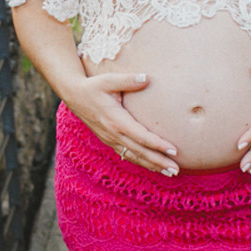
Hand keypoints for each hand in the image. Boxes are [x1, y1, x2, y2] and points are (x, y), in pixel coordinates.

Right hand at [63, 72, 179, 175]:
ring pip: (134, 157)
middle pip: (140, 152)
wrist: (74, 95)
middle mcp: (114, 134)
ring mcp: (110, 139)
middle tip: (176, 170)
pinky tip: (153, 166)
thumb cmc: (93, 86)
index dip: (158, 145)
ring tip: (170, 173)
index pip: (141, 136)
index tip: (173, 150)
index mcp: (116, 121)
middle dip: (159, 162)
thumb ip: (128, 80)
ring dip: (152, 165)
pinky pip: (127, 154)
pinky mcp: (109, 140)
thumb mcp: (109, 80)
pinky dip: (141, 162)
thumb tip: (147, 78)